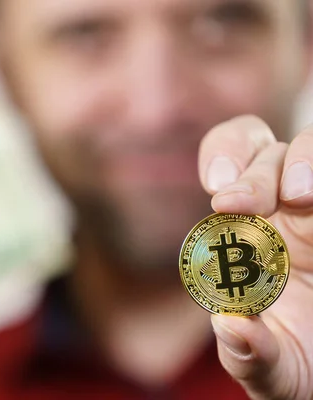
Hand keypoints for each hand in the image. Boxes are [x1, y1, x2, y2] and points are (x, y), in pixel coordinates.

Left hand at [199, 115, 312, 399]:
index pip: (231, 163)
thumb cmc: (295, 364)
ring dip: (305, 162)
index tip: (218, 194)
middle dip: (254, 174)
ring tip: (300, 196)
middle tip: (239, 203)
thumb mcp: (271, 370)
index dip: (224, 157)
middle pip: (269, 154)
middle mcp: (288, 211)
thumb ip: (247, 353)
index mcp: (247, 231)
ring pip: (311, 149)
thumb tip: (230, 324)